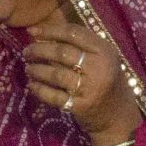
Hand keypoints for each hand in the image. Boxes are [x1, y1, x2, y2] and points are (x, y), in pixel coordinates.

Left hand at [24, 16, 139, 145]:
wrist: (118, 115)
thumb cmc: (105, 80)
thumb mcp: (101, 58)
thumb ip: (79, 44)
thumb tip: (41, 32)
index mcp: (104, 51)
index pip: (73, 33)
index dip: (50, 30)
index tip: (32, 31)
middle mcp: (98, 67)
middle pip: (62, 52)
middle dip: (39, 50)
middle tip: (26, 52)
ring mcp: (90, 88)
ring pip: (56, 74)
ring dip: (37, 70)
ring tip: (28, 68)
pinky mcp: (81, 106)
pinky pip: (54, 96)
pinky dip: (39, 90)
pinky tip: (32, 85)